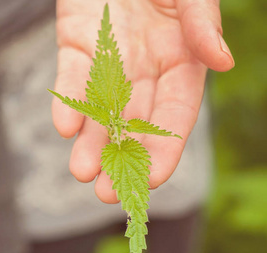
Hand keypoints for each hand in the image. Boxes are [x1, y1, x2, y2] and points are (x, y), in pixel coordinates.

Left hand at [52, 0, 233, 202]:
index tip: (150, 181)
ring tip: (82, 171)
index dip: (164, 149)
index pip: (174, 116)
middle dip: (120, 157)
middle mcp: (144, 68)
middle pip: (133, 121)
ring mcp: (108, 58)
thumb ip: (203, 24)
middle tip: (107, 193)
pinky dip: (68, 99)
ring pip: (99, 107)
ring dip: (90, 140)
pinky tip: (64, 126)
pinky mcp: (76, 42)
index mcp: (180, 62)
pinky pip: (72, 74)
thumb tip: (223, 62)